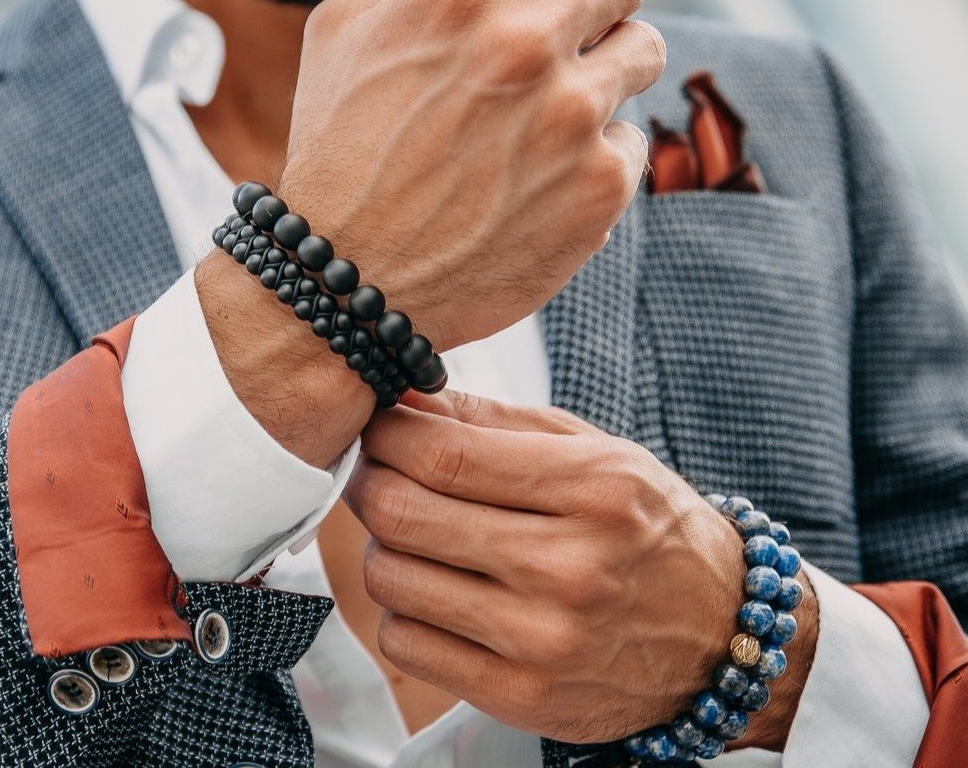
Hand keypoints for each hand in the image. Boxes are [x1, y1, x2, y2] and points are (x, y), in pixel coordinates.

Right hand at [279, 0, 664, 351]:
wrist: (346, 282)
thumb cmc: (337, 146)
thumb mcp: (340, 29)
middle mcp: (520, 45)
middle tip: (563, 34)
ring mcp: (568, 117)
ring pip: (645, 47)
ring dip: (608, 63)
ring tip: (556, 102)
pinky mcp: (600, 187)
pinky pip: (631, 136)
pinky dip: (594, 151)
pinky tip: (538, 175)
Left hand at [343, 388, 817, 747]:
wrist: (724, 637)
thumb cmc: (647, 525)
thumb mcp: (590, 449)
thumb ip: (489, 420)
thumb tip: (399, 395)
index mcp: (593, 489)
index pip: (443, 454)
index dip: (388, 432)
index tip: (379, 423)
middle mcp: (570, 569)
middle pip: (404, 514)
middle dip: (371, 479)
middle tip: (378, 468)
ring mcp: (544, 642)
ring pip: (392, 578)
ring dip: (383, 544)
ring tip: (415, 530)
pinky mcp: (522, 700)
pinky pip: (407, 644)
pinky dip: (402, 608)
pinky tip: (436, 588)